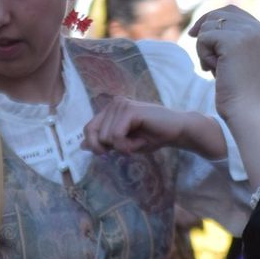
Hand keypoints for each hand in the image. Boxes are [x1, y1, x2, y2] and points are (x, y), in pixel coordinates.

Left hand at [83, 97, 213, 157]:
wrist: (177, 131)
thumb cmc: (152, 137)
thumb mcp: (124, 143)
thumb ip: (104, 142)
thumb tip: (82, 146)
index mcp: (110, 110)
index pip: (88, 129)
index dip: (95, 145)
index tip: (109, 154)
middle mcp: (113, 103)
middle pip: (93, 134)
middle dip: (110, 148)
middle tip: (129, 147)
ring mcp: (120, 104)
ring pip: (105, 137)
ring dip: (123, 147)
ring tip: (139, 141)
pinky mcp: (129, 110)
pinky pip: (116, 136)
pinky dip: (126, 146)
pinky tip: (140, 143)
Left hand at [190, 6, 259, 118]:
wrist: (249, 112)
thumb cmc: (242, 94)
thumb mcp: (240, 61)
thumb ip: (231, 41)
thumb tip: (203, 25)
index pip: (233, 12)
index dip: (212, 20)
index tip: (196, 34)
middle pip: (219, 14)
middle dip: (204, 31)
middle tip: (200, 51)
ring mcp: (249, 33)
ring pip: (209, 27)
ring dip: (204, 49)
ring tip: (214, 69)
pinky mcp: (233, 41)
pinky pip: (204, 38)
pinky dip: (202, 55)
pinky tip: (213, 71)